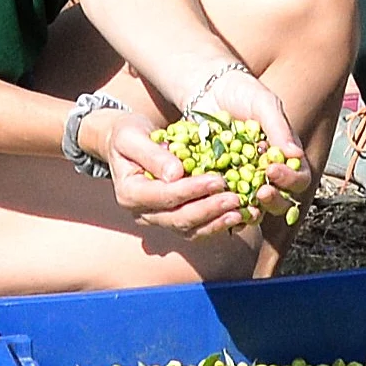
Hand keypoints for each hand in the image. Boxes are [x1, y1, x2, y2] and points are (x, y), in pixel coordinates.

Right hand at [99, 111, 240, 236]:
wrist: (124, 143)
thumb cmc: (127, 135)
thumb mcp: (132, 136)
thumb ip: (152, 155)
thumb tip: (175, 174)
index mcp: (130, 194)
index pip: (165, 196)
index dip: (192, 190)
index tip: (217, 180)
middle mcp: (142, 214)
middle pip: (179, 219)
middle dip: (209, 209)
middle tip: (235, 198)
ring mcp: (158, 220)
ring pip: (189, 230)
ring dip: (216, 222)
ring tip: (241, 212)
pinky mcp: (172, 219)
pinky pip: (196, 228)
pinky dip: (217, 223)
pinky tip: (238, 215)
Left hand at [170, 64, 315, 226]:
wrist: (208, 88)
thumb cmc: (242, 92)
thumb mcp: (263, 104)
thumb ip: (279, 127)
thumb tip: (295, 154)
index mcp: (284, 156)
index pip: (299, 177)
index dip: (291, 180)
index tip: (273, 169)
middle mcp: (266, 173)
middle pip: (280, 200)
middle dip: (273, 200)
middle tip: (262, 192)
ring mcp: (243, 181)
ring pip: (252, 207)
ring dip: (248, 209)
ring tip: (239, 202)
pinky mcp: (219, 184)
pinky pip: (224, 202)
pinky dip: (221, 207)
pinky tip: (215, 202)